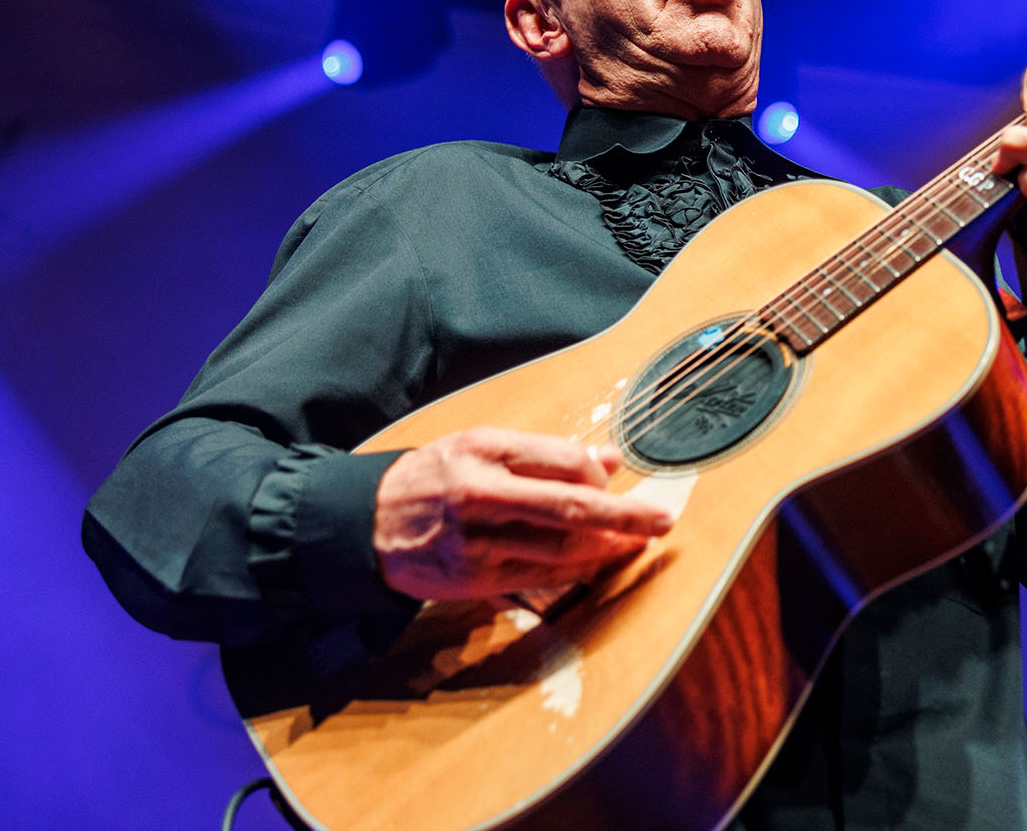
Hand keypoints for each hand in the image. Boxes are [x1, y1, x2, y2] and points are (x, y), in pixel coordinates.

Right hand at [374, 426, 674, 600]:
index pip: (563, 461)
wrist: (365, 524)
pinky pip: (538, 577)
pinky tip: (594, 562)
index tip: (620, 480)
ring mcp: (476, 543)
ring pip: (559, 549)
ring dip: (605, 549)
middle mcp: (480, 496)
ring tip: (633, 543)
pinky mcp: (473, 579)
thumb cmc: (432, 478)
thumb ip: (545, 452)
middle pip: (569, 507)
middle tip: (662, 520)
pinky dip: (574, 571)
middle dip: (625, 516)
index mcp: (484, 451)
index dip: (600, 474)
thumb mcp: (478, 446)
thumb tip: (609, 459)